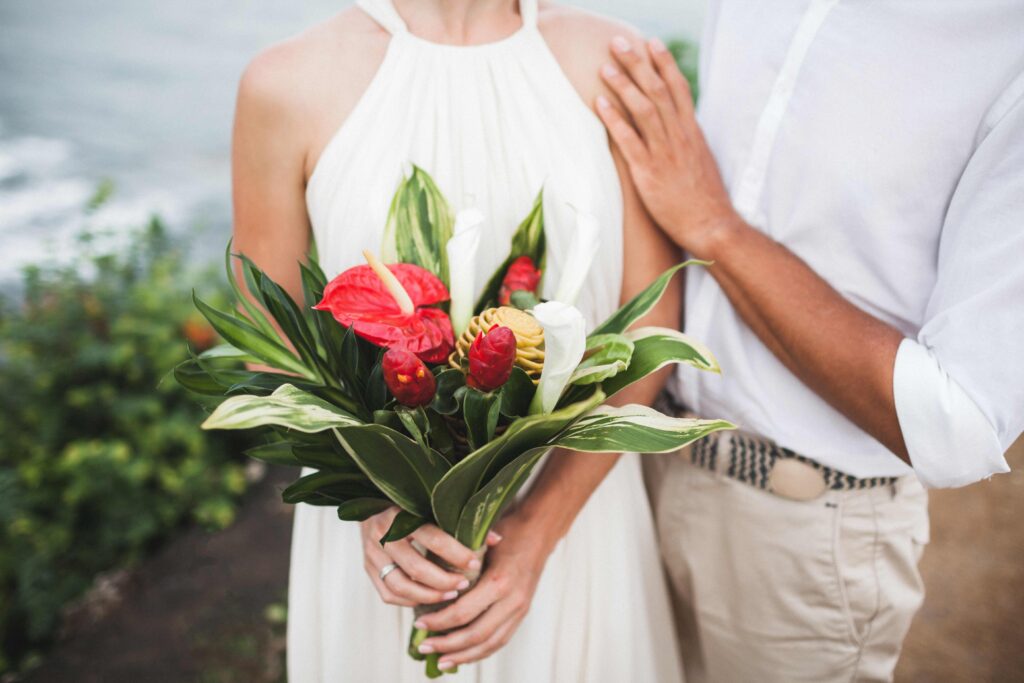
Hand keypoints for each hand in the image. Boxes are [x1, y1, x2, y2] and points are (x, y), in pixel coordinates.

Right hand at [361, 506, 484, 606]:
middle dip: (444, 580)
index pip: (432, 539)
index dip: (456, 554)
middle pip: (416, 567)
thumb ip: (461, 521)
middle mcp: (382, 534)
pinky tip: (428, 599)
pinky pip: (388, 594)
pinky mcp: (367, 567)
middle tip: (464, 584)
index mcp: (400, 513)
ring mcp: (371, 553)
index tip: (475, 563)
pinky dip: (409, 601)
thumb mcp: (432, 505)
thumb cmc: (410, 502)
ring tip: (450, 595)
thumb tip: (496, 539)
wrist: (371, 500)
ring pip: (400, 585)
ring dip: (428, 595)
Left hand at [412, 513, 548, 670]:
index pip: (463, 612)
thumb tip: (428, 579)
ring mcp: (520, 609)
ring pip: (490, 644)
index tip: (419, 623)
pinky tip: (464, 655)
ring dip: (464, 655)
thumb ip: (460, 563)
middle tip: (424, 646)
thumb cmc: (507, 531)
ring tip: (441, 661)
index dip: (439, 622)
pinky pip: (501, 640)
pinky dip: (481, 652)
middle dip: (447, 644)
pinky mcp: (522, 613)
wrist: (540, 530)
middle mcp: (512, 600)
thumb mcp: (481, 543)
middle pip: (476, 634)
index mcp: (499, 581)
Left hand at [595, 35, 741, 259]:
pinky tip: (599, 104)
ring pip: (644, 110)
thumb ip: (688, 141)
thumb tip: (679, 127)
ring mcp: (665, 154)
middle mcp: (679, 137)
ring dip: (624, 85)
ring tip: (605, 67)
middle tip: (619, 42)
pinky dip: (614, 119)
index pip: (679, 88)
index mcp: (693, 132)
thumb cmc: (705, 198)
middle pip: (658, 91)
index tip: (652, 42)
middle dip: (638, 64)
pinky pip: (629, 140)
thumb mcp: (702, 161)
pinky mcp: (649, 173)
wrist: (712, 226)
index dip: (664, 64)